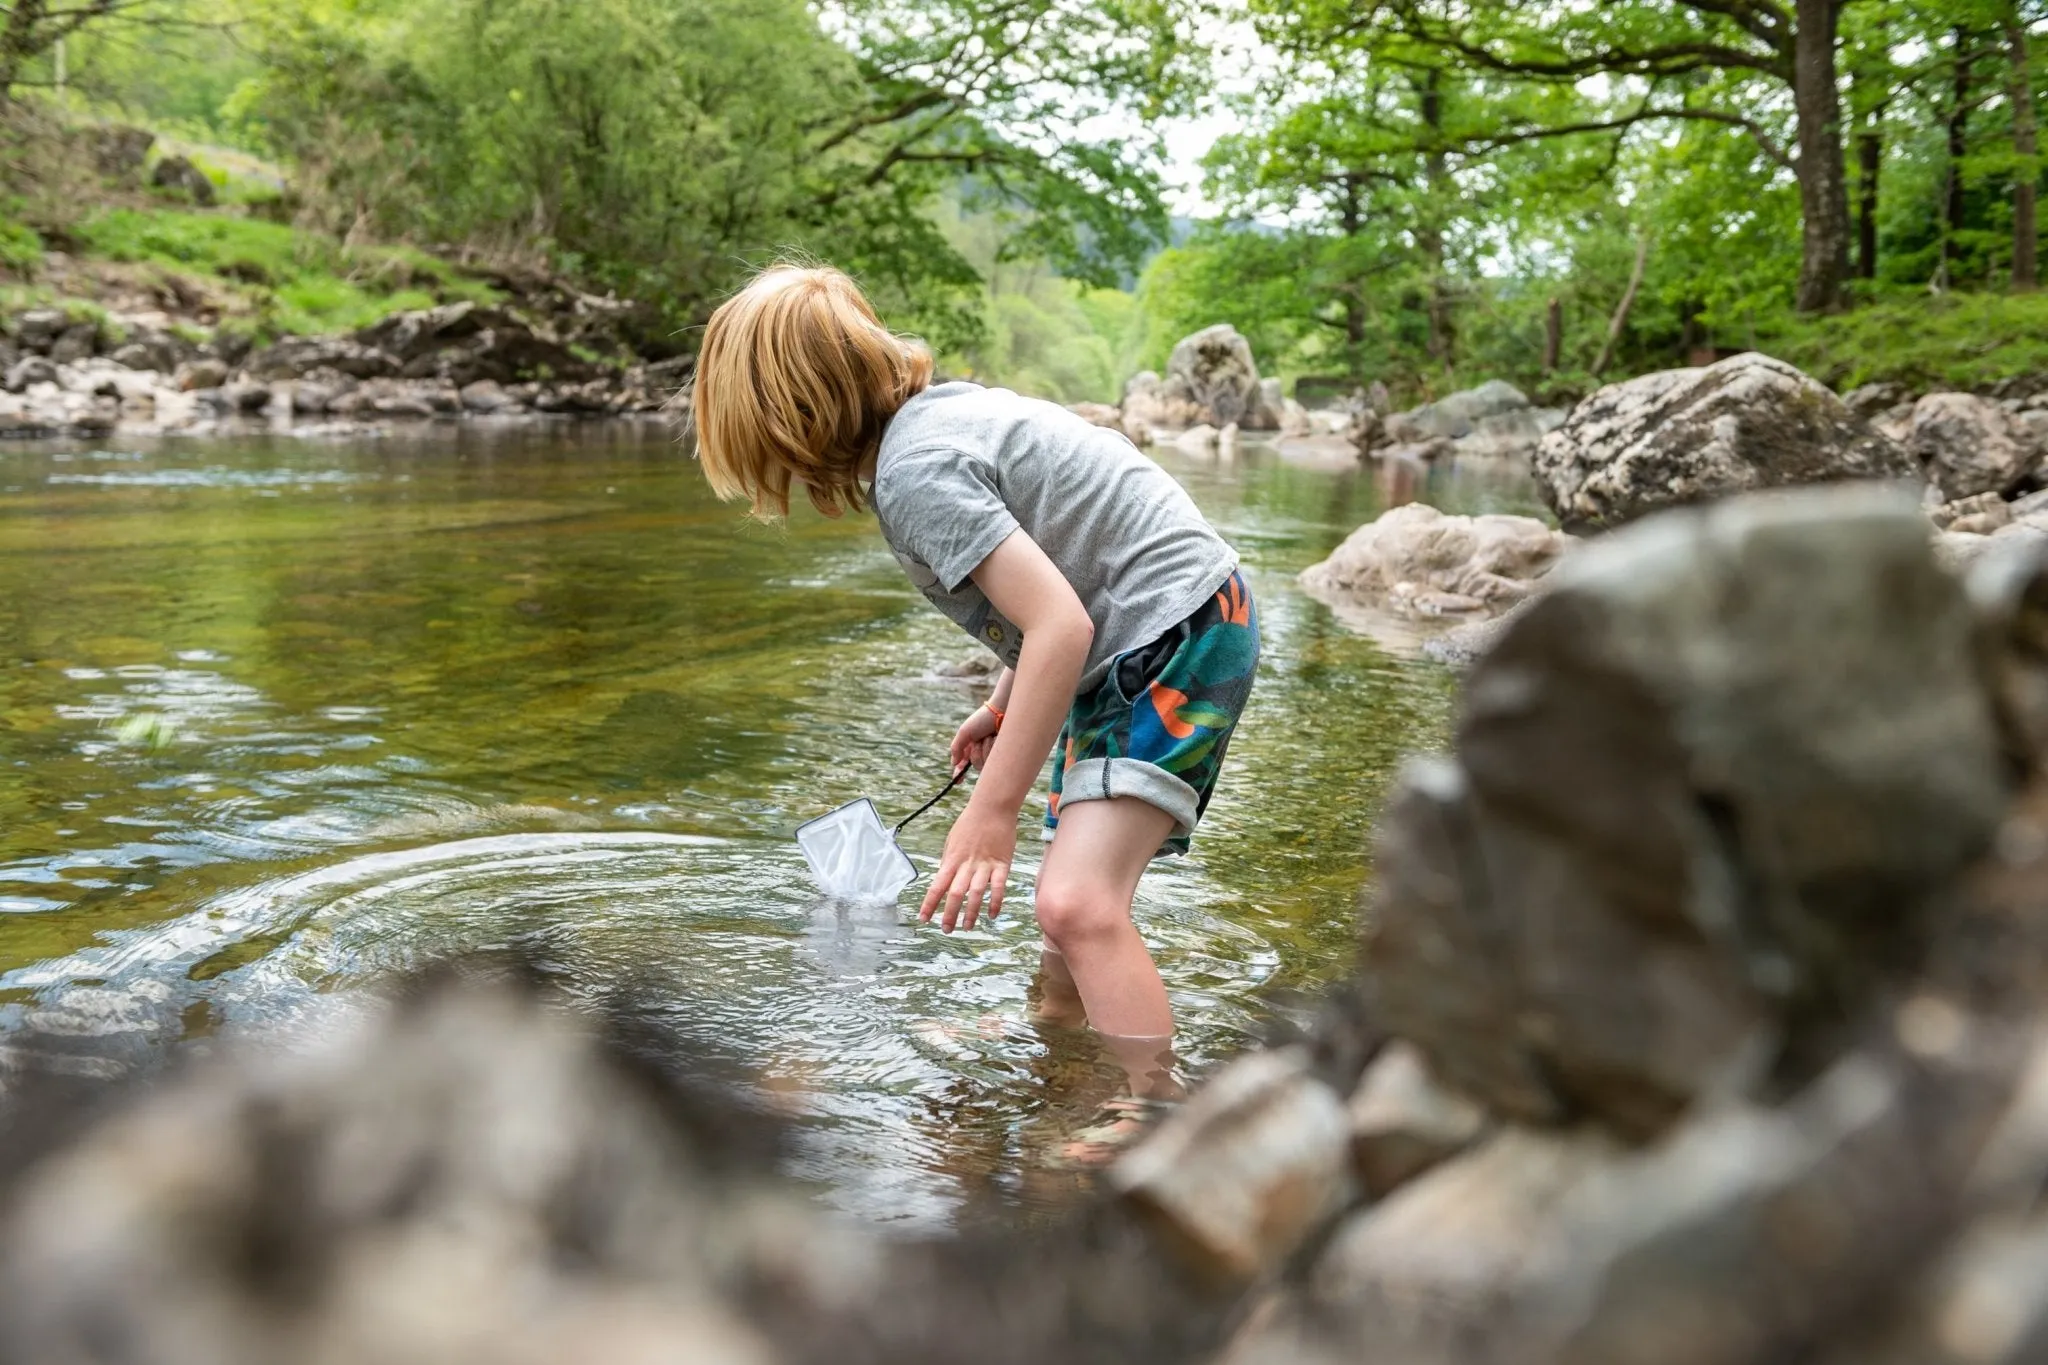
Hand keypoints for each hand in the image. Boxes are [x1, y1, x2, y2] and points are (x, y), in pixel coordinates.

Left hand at [919, 802, 1016, 932]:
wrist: (991, 807)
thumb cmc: (969, 823)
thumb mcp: (951, 842)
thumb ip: (948, 862)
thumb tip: (943, 880)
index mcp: (951, 859)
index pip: (937, 886)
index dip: (929, 904)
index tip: (923, 919)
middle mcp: (966, 865)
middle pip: (955, 894)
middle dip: (949, 914)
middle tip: (946, 930)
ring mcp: (985, 865)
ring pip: (976, 893)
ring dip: (971, 913)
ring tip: (966, 927)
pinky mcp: (1002, 864)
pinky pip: (999, 887)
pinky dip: (995, 902)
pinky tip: (992, 915)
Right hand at [950, 703, 1000, 772]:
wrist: (1002, 711)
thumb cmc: (983, 719)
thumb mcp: (965, 732)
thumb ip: (956, 748)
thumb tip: (954, 764)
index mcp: (970, 747)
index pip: (962, 765)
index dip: (959, 774)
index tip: (957, 781)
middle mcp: (982, 752)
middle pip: (975, 765)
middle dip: (976, 754)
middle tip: (979, 742)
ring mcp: (993, 754)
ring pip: (986, 764)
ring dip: (985, 749)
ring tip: (990, 736)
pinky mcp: (1003, 754)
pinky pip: (996, 761)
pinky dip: (994, 748)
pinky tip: (997, 738)